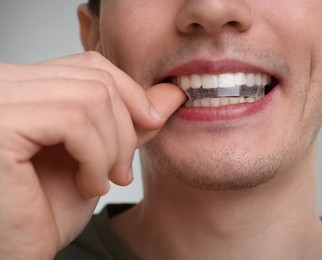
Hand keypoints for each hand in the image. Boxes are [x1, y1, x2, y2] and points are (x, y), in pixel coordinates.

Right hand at [0, 52, 185, 258]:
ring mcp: (0, 99)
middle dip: (125, 128)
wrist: (19, 250)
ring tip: (101, 181)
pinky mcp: (1, 123)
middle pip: (95, 79)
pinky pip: (74, 121)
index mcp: (25, 85)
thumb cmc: (49, 207)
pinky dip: (96, 157)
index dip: (129, 91)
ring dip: (112, 148)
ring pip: (91, 98)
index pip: (90, 64)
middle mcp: (3, 83)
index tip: (151, 122)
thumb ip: (131, 121)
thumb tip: (171, 93)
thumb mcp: (100, 154)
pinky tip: (86, 185)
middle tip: (120, 171)